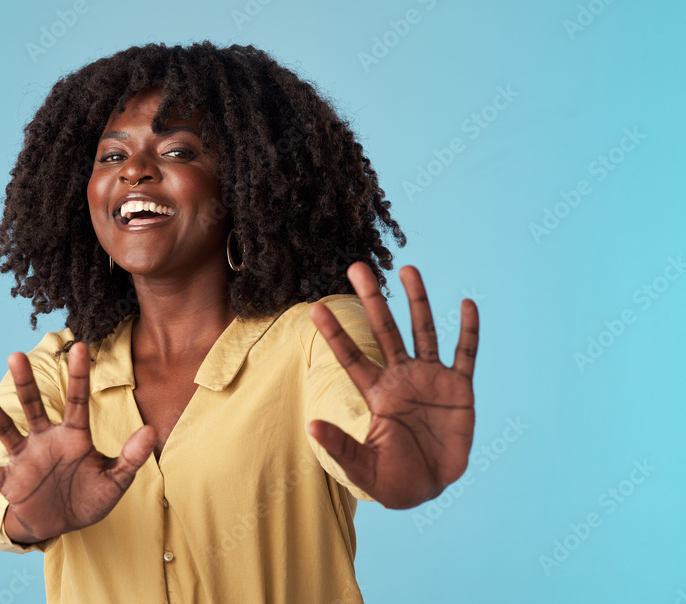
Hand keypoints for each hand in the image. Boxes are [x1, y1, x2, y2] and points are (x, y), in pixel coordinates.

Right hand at [0, 343, 156, 542]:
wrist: (61, 525)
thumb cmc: (89, 498)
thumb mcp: (115, 482)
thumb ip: (131, 458)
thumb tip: (151, 430)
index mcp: (73, 437)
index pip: (77, 401)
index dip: (79, 376)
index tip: (79, 346)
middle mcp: (45, 440)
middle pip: (34, 407)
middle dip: (25, 383)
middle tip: (16, 355)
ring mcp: (24, 459)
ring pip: (6, 430)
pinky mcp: (9, 482)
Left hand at [306, 262, 478, 508]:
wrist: (430, 487)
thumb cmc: (392, 479)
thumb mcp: (362, 467)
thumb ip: (340, 446)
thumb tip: (311, 426)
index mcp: (376, 392)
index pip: (350, 356)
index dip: (334, 333)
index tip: (314, 308)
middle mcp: (401, 377)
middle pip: (384, 330)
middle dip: (372, 299)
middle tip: (356, 266)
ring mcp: (430, 379)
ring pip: (422, 331)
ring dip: (417, 301)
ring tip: (408, 268)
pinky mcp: (458, 388)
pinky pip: (465, 354)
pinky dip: (468, 330)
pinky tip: (466, 304)